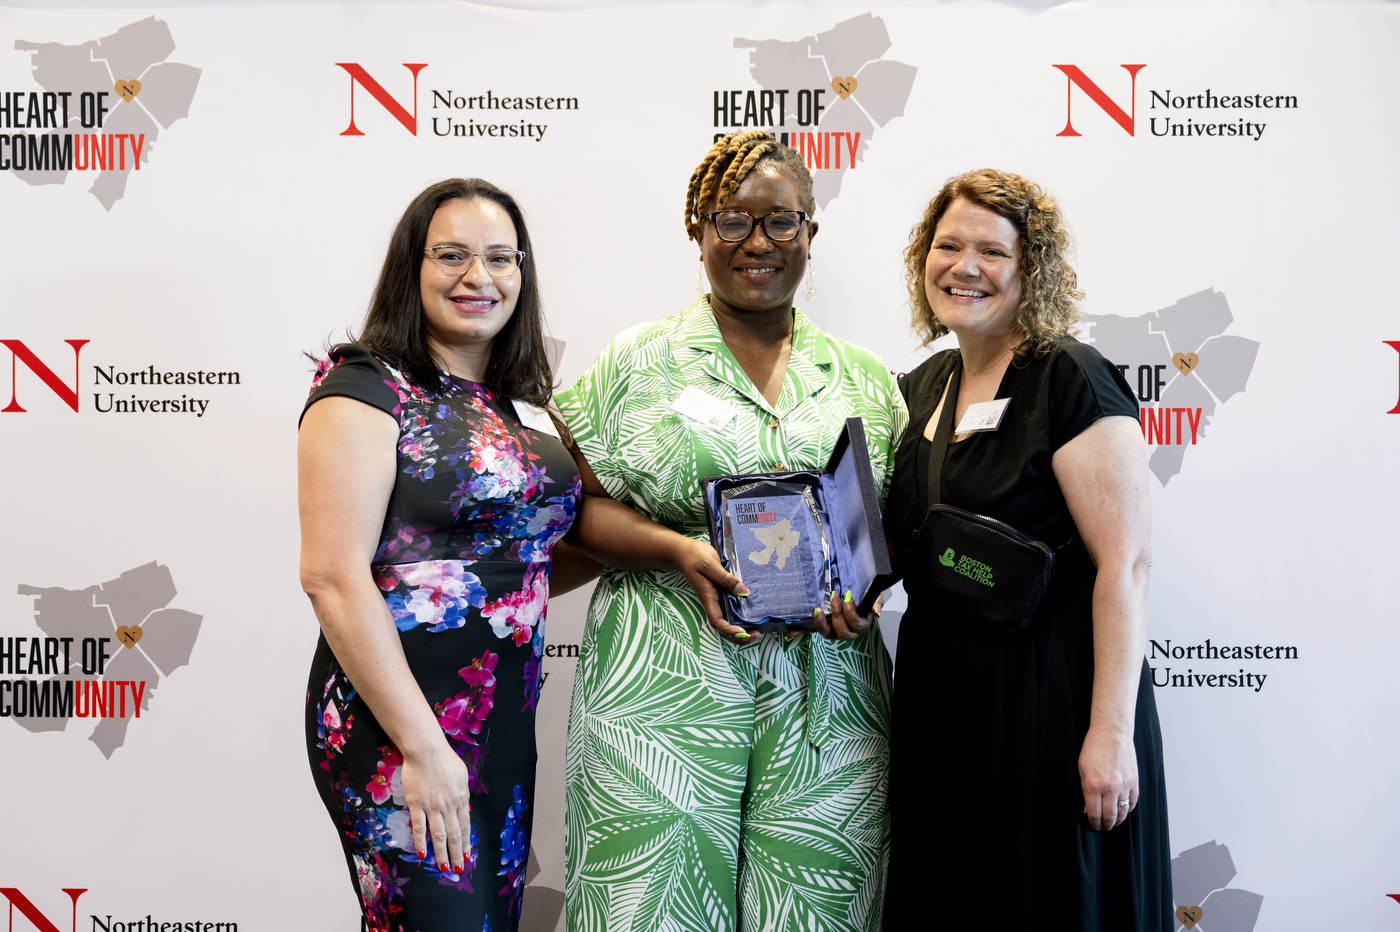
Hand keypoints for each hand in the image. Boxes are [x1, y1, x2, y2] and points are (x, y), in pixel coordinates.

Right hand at [401, 741, 472, 871]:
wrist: (426, 751)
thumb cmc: (446, 760)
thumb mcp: (462, 776)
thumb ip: (462, 793)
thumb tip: (464, 805)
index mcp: (461, 799)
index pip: (465, 826)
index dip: (466, 843)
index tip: (467, 856)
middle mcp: (448, 806)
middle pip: (454, 834)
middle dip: (457, 854)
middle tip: (457, 869)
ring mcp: (432, 807)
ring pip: (438, 835)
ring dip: (441, 853)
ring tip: (443, 867)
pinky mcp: (416, 805)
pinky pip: (419, 827)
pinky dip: (420, 842)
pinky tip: (422, 854)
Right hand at [668, 536, 753, 644]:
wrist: (685, 553)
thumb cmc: (694, 557)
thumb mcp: (710, 565)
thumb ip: (726, 579)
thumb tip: (745, 592)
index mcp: (708, 598)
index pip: (717, 621)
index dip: (730, 630)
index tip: (743, 632)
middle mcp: (713, 603)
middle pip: (723, 628)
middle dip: (739, 637)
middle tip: (757, 634)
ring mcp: (717, 601)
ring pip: (727, 623)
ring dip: (741, 632)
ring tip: (758, 631)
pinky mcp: (721, 595)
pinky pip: (730, 611)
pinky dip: (741, 619)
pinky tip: (752, 616)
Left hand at [813, 589, 880, 640]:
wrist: (857, 593)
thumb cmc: (864, 598)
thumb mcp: (874, 598)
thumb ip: (876, 603)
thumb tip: (876, 611)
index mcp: (862, 625)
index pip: (856, 624)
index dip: (850, 611)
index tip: (847, 596)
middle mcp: (850, 632)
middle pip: (843, 632)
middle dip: (837, 613)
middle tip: (835, 596)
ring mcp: (837, 632)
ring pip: (829, 634)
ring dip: (822, 623)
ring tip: (818, 610)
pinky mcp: (827, 630)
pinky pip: (819, 631)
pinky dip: (813, 626)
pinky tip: (808, 619)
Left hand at [1078, 724, 1137, 830]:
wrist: (1111, 733)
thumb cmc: (1093, 749)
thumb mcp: (1082, 769)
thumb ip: (1084, 791)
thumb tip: (1087, 809)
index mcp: (1093, 785)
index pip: (1094, 813)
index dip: (1093, 823)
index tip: (1092, 826)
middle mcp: (1110, 787)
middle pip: (1109, 816)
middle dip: (1105, 825)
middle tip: (1102, 827)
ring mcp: (1124, 785)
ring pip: (1123, 812)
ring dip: (1117, 821)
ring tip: (1113, 823)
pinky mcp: (1134, 781)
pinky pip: (1132, 802)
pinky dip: (1128, 810)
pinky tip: (1123, 811)